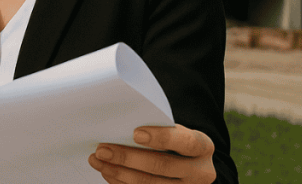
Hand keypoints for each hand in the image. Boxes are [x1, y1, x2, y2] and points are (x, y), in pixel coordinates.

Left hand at [88, 124, 216, 183]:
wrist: (187, 162)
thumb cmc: (174, 139)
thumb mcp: (174, 130)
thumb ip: (157, 126)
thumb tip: (121, 123)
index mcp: (203, 147)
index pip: (186, 142)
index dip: (161, 138)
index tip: (135, 133)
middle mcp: (200, 172)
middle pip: (163, 166)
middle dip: (128, 157)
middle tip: (102, 149)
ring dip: (119, 172)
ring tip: (98, 160)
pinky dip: (121, 182)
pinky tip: (106, 171)